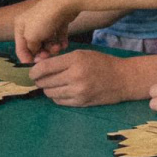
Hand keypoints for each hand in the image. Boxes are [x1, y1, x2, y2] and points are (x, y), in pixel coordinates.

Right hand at [13, 0, 79, 61]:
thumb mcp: (31, 37)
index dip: (27, 58)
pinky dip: (61, 41)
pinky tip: (64, 45)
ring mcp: (46, 22)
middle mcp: (31, 23)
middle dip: (42, 52)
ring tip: (58, 48)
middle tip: (49, 56)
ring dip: (52, 48)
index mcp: (20, 25)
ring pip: (47, 41)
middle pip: (35, 44)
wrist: (65, 4)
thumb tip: (34, 54)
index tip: (34, 66)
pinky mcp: (58, 22)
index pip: (20, 47)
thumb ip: (31, 49)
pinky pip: (58, 36)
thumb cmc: (44, 20)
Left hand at [29, 50, 143, 106]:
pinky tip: (63, 91)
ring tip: (55, 84)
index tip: (32, 73)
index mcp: (75, 60)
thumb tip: (38, 66)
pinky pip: (59, 101)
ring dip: (48, 89)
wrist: (124, 79)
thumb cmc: (103, 63)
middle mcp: (75, 76)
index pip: (44, 68)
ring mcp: (78, 91)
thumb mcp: (83, 54)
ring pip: (50, 93)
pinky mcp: (81, 103)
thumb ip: (62, 60)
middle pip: (45, 82)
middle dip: (41, 81)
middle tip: (43, 78)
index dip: (33, 71)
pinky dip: (57, 96)